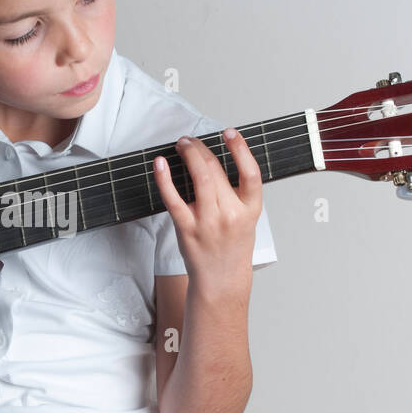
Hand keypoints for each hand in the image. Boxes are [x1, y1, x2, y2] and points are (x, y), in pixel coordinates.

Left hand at [153, 128, 262, 298]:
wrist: (221, 280)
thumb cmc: (231, 247)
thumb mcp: (247, 220)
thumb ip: (236, 193)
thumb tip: (213, 161)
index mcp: (250, 210)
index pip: (251, 173)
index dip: (241, 148)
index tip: (229, 132)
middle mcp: (231, 214)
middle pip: (217, 170)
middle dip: (202, 149)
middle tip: (191, 140)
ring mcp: (208, 222)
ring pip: (199, 178)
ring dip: (189, 155)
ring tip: (182, 145)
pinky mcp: (187, 229)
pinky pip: (173, 198)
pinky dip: (164, 179)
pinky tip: (160, 164)